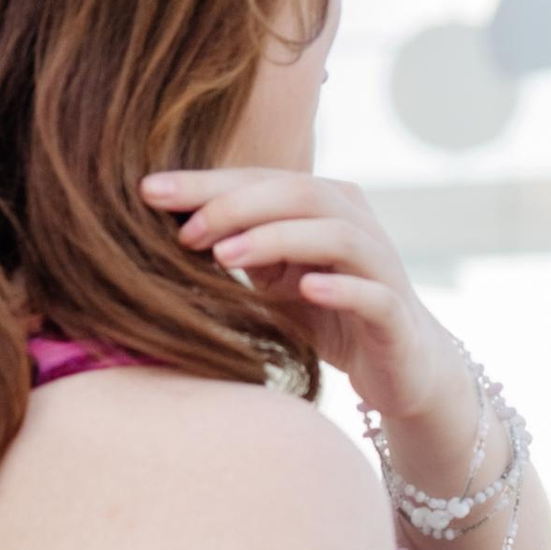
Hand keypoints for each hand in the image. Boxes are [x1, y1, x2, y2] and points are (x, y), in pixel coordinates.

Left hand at [142, 167, 463, 428]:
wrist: (402, 369)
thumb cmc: (329, 317)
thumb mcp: (273, 280)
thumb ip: (236, 249)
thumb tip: (164, 227)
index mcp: (325, 205)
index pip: (262, 181)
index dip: (206, 183)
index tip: (148, 192)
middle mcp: (358, 224)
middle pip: (299, 193)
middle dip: (236, 206)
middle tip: (184, 231)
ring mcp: (382, 267)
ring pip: (337, 234)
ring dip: (277, 239)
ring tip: (224, 257)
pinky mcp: (397, 315)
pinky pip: (373, 293)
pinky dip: (340, 287)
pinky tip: (306, 290)